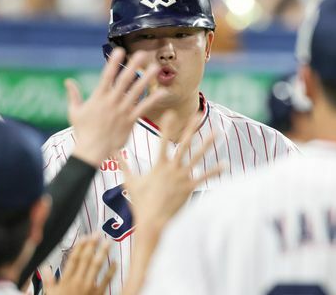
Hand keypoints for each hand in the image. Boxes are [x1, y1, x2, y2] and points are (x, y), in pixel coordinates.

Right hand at [40, 235, 115, 294]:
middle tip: (97, 234)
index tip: (84, 237)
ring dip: (102, 253)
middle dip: (92, 245)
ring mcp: (89, 288)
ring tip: (107, 243)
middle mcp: (78, 281)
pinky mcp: (97, 294)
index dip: (79, 247)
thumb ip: (48, 280)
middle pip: (86, 259)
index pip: (73, 259)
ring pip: (96, 267)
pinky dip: (111, 271)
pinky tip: (115, 262)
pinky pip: (106, 281)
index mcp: (66, 280)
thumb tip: (44, 267)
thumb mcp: (50, 294)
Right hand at [68, 47, 162, 166]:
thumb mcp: (74, 112)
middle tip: (141, 54)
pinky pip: (144, 108)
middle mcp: (112, 101)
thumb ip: (73, 95)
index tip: (119, 51)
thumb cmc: (82, 132)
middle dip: (133, 66)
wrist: (92, 150)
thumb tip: (68, 81)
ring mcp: (122, 110)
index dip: (113, 62)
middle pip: (124, 80)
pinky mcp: (130, 120)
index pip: (107, 76)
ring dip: (147, 78)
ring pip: (136, 91)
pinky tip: (162, 92)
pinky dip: (153, 100)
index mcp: (98, 97)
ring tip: (155, 67)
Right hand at [121, 111, 222, 230]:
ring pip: (197, 157)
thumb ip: (123, 166)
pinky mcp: (190, 188)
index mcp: (159, 165)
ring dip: (206, 144)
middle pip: (183, 144)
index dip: (166, 126)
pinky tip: (224, 164)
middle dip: (190, 128)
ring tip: (216, 133)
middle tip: (196, 115)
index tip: (170, 113)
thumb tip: (111, 153)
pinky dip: (214, 171)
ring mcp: (182, 178)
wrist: (152, 222)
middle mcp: (172, 168)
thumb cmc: (140, 203)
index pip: (162, 141)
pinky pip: (204, 177)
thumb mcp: (130, 182)